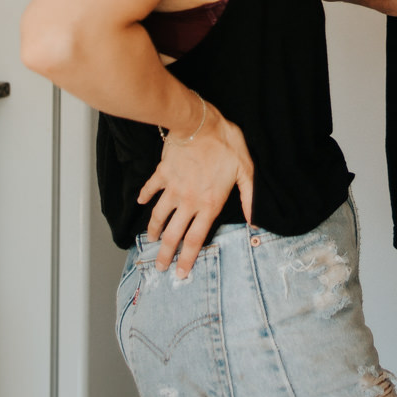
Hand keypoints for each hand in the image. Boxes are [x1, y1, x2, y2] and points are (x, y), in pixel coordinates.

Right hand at [138, 104, 254, 276]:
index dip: (187, 260)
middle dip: (164, 254)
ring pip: (158, 216)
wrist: (198, 123)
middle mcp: (188, 201)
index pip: (195, 240)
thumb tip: (255, 221)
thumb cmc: (225, 143)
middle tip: (159, 268)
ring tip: (151, 240)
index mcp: (208, 204)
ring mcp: (172, 188)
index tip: (180, 273)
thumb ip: (249, 198)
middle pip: (173, 235)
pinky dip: (144, 196)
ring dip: (153, 230)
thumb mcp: (245, 170)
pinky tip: (141, 202)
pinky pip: (150, 188)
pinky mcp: (162, 173)